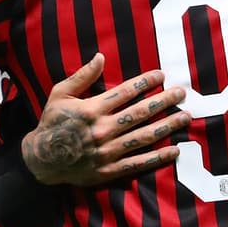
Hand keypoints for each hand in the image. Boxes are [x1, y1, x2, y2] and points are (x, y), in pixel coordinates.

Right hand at [21, 53, 189, 185]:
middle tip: (182, 93)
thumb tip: (100, 56)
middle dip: (163, 101)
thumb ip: (82, 77)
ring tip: (186, 117)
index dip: (145, 82)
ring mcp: (107, 151)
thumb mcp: (60, 94)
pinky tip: (174, 150)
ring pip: (144, 136)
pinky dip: (158, 157)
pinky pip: (138, 163)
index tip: (162, 75)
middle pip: (140, 113)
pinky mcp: (110, 169)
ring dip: (167, 126)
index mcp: (91, 109)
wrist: (41, 160)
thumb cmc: (52, 123)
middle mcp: (102, 129)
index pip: (125, 92)